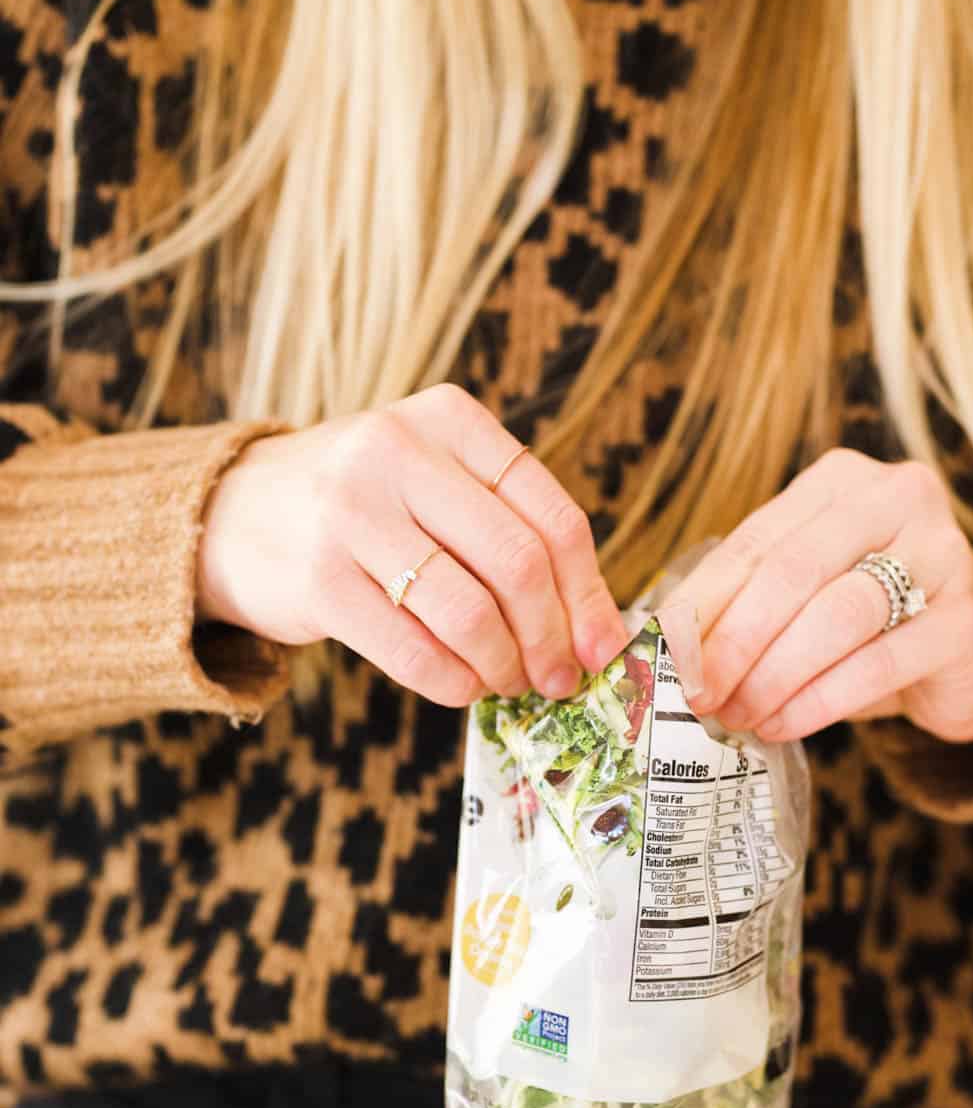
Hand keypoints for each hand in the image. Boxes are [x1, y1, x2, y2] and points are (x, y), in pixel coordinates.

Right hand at [197, 384, 627, 707]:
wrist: (232, 514)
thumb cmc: (366, 509)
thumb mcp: (436, 481)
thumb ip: (510, 532)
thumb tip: (598, 630)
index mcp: (449, 419)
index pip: (552, 515)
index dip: (589, 594)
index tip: (604, 648)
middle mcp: (398, 452)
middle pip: (519, 564)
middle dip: (551, 638)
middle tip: (558, 679)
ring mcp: (350, 513)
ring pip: (470, 613)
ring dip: (503, 665)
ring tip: (507, 681)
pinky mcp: (317, 579)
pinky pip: (414, 650)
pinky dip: (454, 682)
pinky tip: (463, 687)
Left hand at [662, 448, 972, 744]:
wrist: (972, 653)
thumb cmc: (868, 622)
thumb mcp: (802, 597)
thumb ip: (741, 604)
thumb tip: (655, 646)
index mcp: (840, 481)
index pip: (753, 543)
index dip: (701, 604)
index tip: (661, 657)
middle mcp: (897, 499)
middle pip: (793, 572)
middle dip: (734, 641)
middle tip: (698, 695)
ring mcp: (942, 554)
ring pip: (837, 615)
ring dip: (775, 674)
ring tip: (737, 715)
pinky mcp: (965, 622)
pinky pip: (879, 664)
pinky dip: (819, 701)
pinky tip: (783, 725)